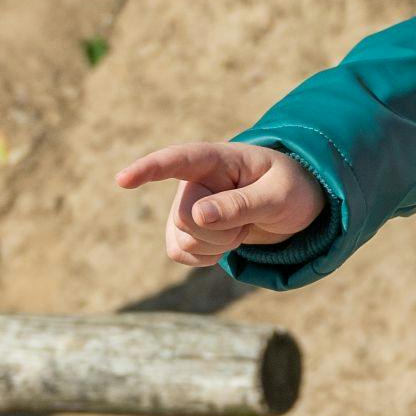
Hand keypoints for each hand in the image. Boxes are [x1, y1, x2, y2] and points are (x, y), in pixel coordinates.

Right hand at [115, 141, 323, 266]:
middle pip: (186, 217)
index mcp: (216, 158)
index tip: (123, 180)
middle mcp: (193, 179)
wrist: (293, 207)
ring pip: (183, 240)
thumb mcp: (278, 196)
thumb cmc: (290, 189)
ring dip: (220, 244)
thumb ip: (240, 205)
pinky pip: (180, 254)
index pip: (178, 160)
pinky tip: (227, 241)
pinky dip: (208, 257)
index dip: (149, 169)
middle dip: (221, 231)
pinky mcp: (182, 231)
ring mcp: (184, 205)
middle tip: (250, 218)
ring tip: (242, 225)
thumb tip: (196, 217)